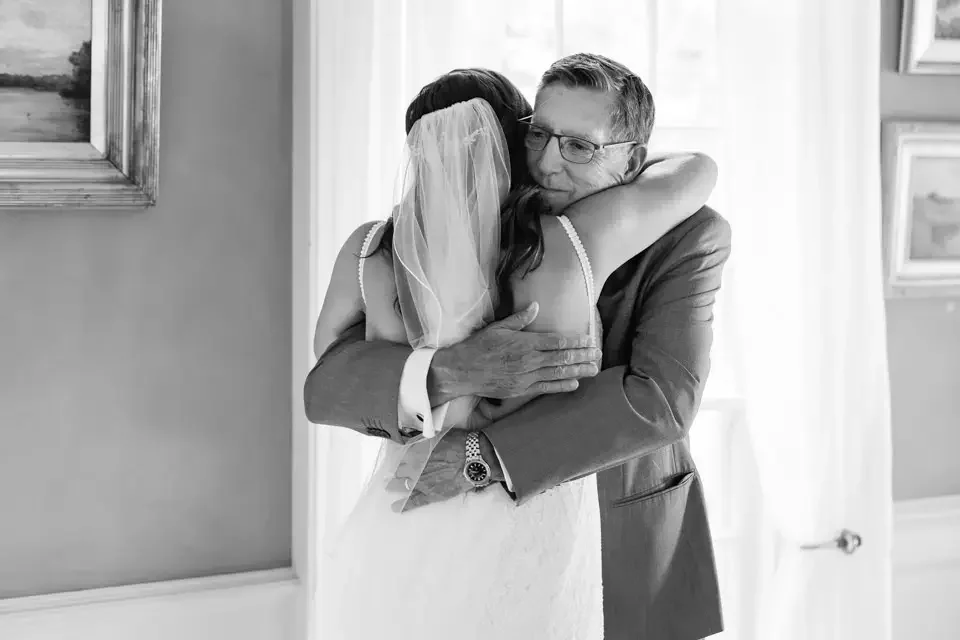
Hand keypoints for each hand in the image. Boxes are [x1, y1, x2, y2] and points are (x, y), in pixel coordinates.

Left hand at [387, 430, 502, 511]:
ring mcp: (422, 483)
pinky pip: (414, 502)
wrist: (475, 459)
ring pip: (402, 485)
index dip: (402, 457)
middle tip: (391, 473)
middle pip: (400, 470)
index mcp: (418, 451)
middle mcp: (416, 467)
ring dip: (393, 485)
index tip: (400, 459)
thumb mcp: (442, 435)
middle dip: (396, 471)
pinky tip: (395, 508)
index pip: (403, 455)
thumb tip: (421, 439)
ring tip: (388, 486)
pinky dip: (403, 505)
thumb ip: (428, 440)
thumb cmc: (461, 444)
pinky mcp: (431, 495)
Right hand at [428, 302, 600, 403]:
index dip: (576, 341)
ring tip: (594, 369)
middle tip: (599, 354)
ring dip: (578, 371)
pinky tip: (574, 383)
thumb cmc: (478, 346)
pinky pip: (546, 388)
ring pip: (558, 373)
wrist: (461, 371)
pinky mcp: (520, 390)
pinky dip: (561, 386)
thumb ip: (520, 318)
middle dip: (583, 356)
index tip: (589, 340)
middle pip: (562, 358)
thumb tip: (536, 306)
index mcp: (525, 343)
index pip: (557, 342)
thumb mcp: (498, 327)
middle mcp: (528, 361)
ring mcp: (526, 377)